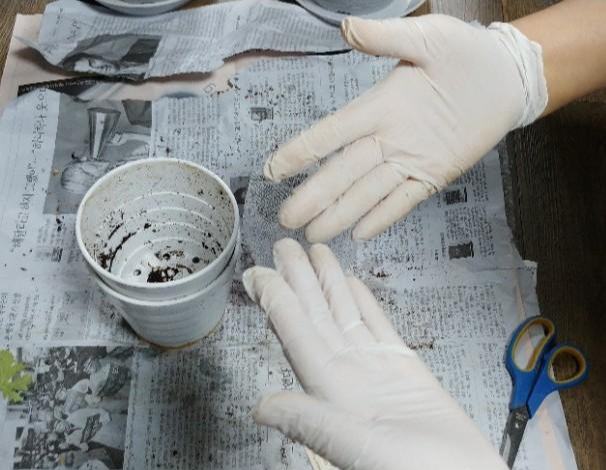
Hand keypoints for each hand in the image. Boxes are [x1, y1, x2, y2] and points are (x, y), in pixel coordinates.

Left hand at [243, 239, 506, 469]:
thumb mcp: (360, 448)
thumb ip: (313, 423)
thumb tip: (261, 407)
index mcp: (331, 392)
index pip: (296, 335)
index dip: (276, 302)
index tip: (258, 273)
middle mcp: (347, 376)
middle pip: (317, 317)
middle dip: (299, 280)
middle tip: (284, 245)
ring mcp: (375, 370)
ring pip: (345, 316)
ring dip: (328, 284)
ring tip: (315, 253)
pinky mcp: (405, 368)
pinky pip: (378, 327)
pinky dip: (365, 304)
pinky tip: (353, 284)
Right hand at [264, 16, 546, 241]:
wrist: (506, 77)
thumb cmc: (466, 53)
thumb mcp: (428, 37)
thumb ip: (386, 40)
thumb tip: (346, 27)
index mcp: (378, 106)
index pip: (330, 134)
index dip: (300, 152)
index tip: (273, 170)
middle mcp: (386, 138)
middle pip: (342, 172)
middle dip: (314, 196)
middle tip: (288, 219)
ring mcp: (408, 160)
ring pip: (367, 193)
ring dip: (341, 214)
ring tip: (314, 235)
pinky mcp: (433, 175)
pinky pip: (403, 201)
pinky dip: (382, 217)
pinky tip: (359, 234)